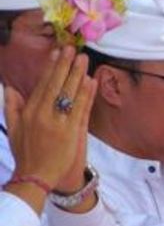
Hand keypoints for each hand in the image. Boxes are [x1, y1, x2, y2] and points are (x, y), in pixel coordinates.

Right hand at [4, 48, 96, 193]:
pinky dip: (86, 94)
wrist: (37, 176)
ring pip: (70, 94)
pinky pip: (81, 109)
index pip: (42, 85)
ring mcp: (59, 123)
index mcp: (29, 112)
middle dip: (65, 66)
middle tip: (73, 49)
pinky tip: (91, 81)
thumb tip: (10, 88)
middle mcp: (43, 115)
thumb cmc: (26, 153)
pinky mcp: (72, 132)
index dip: (51, 68)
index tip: (57, 53)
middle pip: (57, 85)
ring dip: (78, 75)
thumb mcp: (13, 129)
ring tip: (84, 59)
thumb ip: (12, 107)